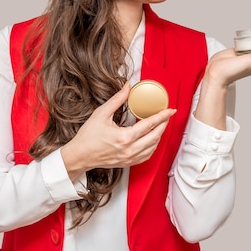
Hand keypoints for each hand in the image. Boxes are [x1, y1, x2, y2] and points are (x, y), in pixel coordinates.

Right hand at [61, 82, 175, 180]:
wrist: (79, 156)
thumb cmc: (88, 137)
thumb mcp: (101, 114)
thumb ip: (117, 99)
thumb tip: (127, 87)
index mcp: (124, 137)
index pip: (150, 124)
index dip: (162, 116)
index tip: (171, 110)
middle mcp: (130, 150)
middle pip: (156, 136)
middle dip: (164, 124)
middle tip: (167, 115)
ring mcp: (130, 158)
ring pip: (153, 147)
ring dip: (160, 135)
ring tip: (161, 125)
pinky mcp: (128, 163)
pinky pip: (147, 156)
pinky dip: (153, 146)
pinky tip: (152, 139)